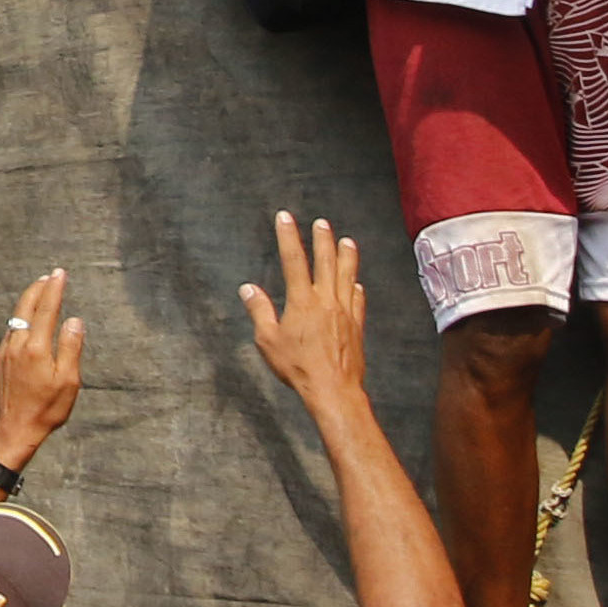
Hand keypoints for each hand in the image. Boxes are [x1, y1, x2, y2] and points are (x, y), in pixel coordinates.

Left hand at [0, 269, 83, 470]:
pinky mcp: (1, 359)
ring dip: (29, 300)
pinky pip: (11, 329)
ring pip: (17, 316)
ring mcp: (7, 351)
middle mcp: (18, 345)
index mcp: (36, 348)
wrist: (15, 428)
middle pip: (27, 307)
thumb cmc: (47, 409)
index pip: (47, 309)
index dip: (54, 289)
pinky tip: (27, 318)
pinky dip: (21, 316)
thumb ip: (70, 347)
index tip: (60, 273)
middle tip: (50, 276)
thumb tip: (74, 320)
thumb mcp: (68, 381)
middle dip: (39, 289)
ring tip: (40, 290)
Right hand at [235, 211, 367, 413]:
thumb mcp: (268, 341)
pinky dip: (357, 289)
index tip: (285, 217)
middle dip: (322, 239)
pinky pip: (358, 302)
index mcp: (302, 302)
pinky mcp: (356, 326)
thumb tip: (248, 289)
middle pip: (325, 262)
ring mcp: (345, 313)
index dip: (288, 236)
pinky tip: (358, 284)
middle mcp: (326, 301)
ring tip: (347, 241)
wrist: (333, 389)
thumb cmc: (298, 367)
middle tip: (321, 223)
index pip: (293, 261)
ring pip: (347, 277)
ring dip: (347, 257)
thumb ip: (259, 311)